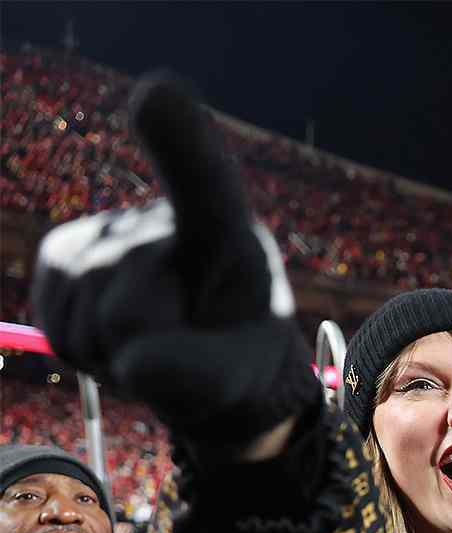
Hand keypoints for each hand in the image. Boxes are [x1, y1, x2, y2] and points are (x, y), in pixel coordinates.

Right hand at [31, 72, 319, 445]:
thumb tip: (138, 365)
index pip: (205, 182)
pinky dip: (89, 352)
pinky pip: (60, 329)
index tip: (158, 92)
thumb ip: (206, 375)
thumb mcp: (245, 374)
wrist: (209, 361)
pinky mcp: (62, 258)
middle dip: (154, 350)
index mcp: (225, 230)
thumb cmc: (239, 356)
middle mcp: (159, 216)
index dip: (180, 138)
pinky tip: (119, 335)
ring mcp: (106, 232)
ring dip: (120, 353)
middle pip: (129, 310)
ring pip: (89, 323)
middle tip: (187, 340)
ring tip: (158, 338)